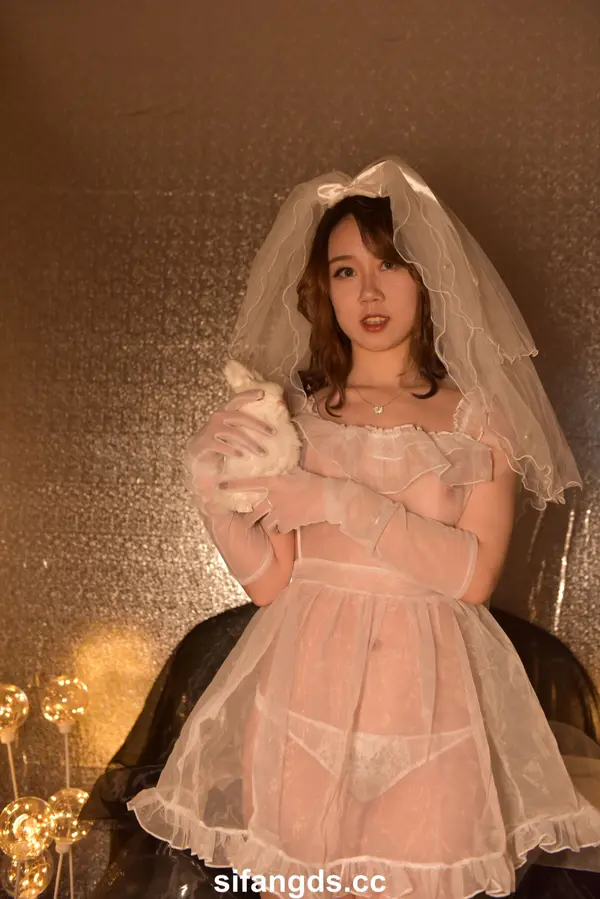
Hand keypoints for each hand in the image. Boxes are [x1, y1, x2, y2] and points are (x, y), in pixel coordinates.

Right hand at [183, 389, 274, 507]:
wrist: (197, 454)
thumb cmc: (220, 440)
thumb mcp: (231, 430)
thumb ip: (243, 426)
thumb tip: (269, 429)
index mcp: (225, 412)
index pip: (237, 400)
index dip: (248, 395)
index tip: (262, 393)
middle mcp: (218, 418)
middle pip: (240, 417)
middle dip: (258, 425)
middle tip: (273, 432)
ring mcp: (211, 429)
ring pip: (235, 433)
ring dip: (250, 443)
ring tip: (262, 452)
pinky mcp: (206, 442)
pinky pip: (222, 446)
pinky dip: (234, 451)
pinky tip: (243, 456)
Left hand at [218, 468, 344, 532]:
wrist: (330, 497)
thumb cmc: (314, 482)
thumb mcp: (296, 473)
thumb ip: (283, 473)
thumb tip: (277, 465)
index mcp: (275, 483)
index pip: (250, 484)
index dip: (234, 485)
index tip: (220, 486)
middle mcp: (275, 498)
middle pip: (253, 512)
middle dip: (248, 517)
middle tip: (246, 519)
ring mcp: (281, 512)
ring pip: (265, 522)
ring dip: (267, 523)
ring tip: (272, 522)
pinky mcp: (289, 523)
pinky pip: (279, 529)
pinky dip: (281, 529)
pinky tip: (287, 525)